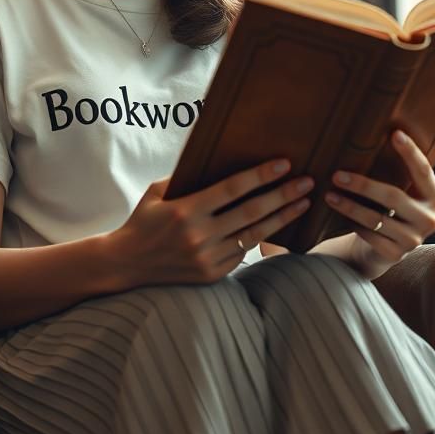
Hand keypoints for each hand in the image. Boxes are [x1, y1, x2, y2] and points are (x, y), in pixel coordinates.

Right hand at [109, 160, 313, 286]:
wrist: (127, 264)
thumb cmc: (144, 220)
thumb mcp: (156, 192)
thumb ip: (186, 178)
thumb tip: (217, 160)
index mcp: (185, 211)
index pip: (231, 190)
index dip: (259, 176)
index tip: (283, 164)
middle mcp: (199, 236)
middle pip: (252, 212)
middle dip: (283, 195)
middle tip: (308, 182)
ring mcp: (208, 258)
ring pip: (254, 234)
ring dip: (282, 217)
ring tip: (304, 202)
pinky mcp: (213, 273)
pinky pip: (243, 251)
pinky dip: (260, 236)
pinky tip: (276, 223)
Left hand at [324, 130, 434, 276]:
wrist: (380, 249)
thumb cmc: (386, 209)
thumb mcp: (395, 192)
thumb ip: (394, 173)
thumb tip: (368, 139)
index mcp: (433, 197)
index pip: (423, 171)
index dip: (411, 152)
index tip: (395, 133)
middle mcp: (429, 218)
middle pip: (394, 197)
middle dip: (363, 185)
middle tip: (337, 175)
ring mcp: (414, 239)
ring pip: (377, 218)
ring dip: (349, 206)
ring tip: (329, 195)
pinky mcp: (396, 254)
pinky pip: (369, 236)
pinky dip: (352, 224)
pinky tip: (338, 215)